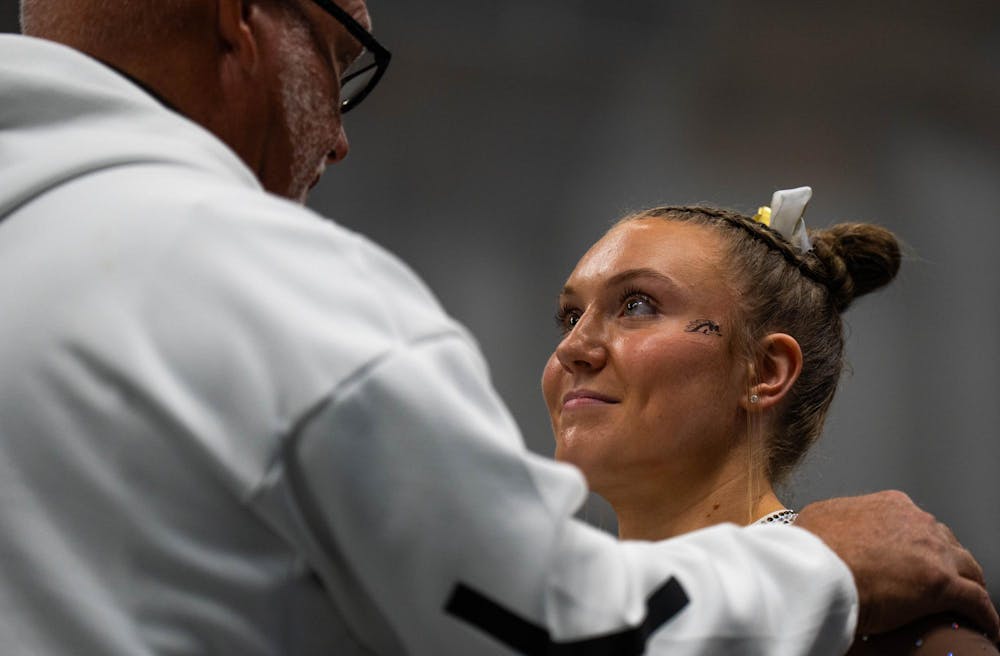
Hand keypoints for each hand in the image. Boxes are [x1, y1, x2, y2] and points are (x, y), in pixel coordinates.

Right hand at [796, 490, 998, 639]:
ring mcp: (933, 552)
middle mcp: (917, 522)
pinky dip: (985, 614)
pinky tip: (986, 625)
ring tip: (968, 604)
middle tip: (942, 580)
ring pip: (969, 568)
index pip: (918, 524)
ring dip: (969, 585)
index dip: (920, 544)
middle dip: (948, 561)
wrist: (817, 568)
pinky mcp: (943, 585)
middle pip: (948, 543)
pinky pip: (977, 601)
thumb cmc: (811, 546)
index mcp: (890, 505)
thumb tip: (826, 530)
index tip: (916, 558)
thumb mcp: (819, 517)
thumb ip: (836, 520)